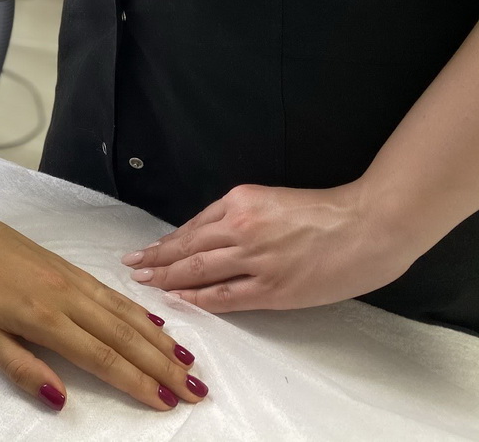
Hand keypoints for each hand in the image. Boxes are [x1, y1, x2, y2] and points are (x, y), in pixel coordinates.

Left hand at [0, 192, 210, 411]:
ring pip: (124, 312)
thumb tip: (61, 399)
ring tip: (188, 361)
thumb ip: (21, 368)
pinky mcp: (68, 265)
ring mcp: (70, 277)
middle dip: (162, 365)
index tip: (165, 403)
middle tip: (196, 390)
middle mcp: (66, 296)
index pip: (101, 356)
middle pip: (124, 336)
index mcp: (44, 317)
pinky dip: (139, 310)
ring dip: (159, 339)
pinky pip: (112, 293)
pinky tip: (154, 322)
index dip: (135, 381)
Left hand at [121, 183, 415, 311]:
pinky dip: (196, 298)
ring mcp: (253, 260)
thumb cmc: (325, 212)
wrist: (368, 225)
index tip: (148, 249)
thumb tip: (209, 236)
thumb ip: (240, 216)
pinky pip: (223, 296)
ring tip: (144, 282)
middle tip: (131, 266)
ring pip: (197, 270)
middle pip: (186, 247)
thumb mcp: (272, 200)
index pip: (192, 226)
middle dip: (155, 259)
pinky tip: (178, 300)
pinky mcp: (271, 289)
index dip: (167, 241)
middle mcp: (239, 227)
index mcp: (239, 201)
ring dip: (166, 277)